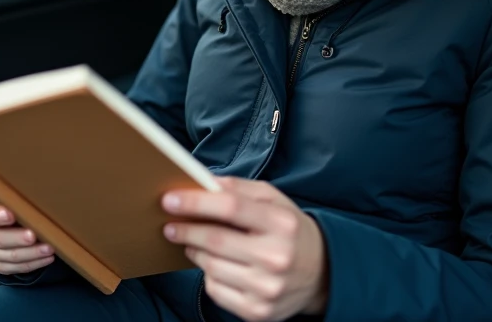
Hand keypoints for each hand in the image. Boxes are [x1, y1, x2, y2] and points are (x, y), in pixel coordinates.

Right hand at [0, 181, 55, 274]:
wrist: (5, 217)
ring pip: (6, 257)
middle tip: (35, 234)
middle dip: (17, 237)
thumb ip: (2, 180)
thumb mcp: (5, 186)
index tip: (11, 214)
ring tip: (50, 248)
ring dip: (30, 253)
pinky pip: (12, 269)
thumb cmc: (9, 197)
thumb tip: (1, 163)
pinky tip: (47, 258)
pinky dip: (31, 264)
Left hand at [162, 177, 328, 321]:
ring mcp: (267, 288)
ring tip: (194, 242)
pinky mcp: (257, 312)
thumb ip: (239, 188)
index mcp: (281, 223)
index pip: (230, 207)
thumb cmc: (290, 230)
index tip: (170, 200)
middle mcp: (276, 257)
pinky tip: (217, 266)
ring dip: (195, 251)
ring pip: (210, 267)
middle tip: (170, 224)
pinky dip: (209, 275)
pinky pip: (215, 291)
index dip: (196, 202)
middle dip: (186, 230)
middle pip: (215, 240)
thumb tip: (202, 182)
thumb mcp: (274, 200)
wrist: (321, 274)